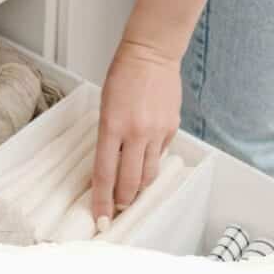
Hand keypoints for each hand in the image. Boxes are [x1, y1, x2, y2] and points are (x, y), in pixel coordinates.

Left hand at [92, 40, 181, 227]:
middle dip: (122, 200)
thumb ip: (109, 138)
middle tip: (117, 208)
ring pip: (149, 174)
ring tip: (131, 190)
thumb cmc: (123, 77)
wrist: (151, 55)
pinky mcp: (172, 128)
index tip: (101, 219)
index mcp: (112, 127)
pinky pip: (161, 154)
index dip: (102, 201)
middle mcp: (136, 133)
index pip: (104, 175)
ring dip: (138, 187)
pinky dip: (152, 161)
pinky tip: (146, 156)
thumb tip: (113, 167)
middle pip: (129, 182)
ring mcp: (157, 132)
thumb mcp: (105, 108)